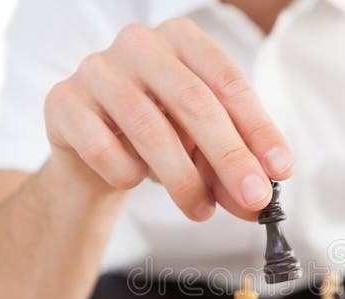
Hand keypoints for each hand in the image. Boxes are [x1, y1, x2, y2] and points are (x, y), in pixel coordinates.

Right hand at [44, 18, 293, 220]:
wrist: (91, 148)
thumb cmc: (159, 139)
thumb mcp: (203, 149)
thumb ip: (231, 169)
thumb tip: (258, 203)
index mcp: (182, 39)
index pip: (229, 83)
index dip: (259, 129)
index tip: (281, 171)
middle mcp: (138, 43)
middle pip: (194, 102)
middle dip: (230, 157)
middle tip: (254, 199)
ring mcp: (96, 69)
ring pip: (150, 128)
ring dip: (183, 180)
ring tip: (201, 211)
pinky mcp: (62, 101)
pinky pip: (104, 149)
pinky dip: (127, 175)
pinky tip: (133, 179)